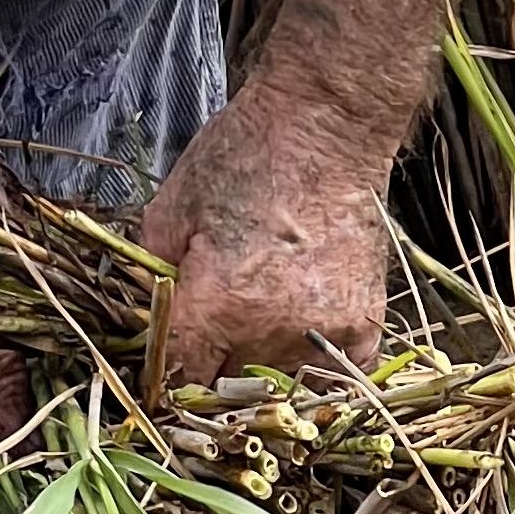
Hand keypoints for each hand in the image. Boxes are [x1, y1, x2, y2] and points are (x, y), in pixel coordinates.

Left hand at [137, 62, 394, 388]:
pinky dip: (313, 364)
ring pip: (279, 384)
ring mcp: (324, 332)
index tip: (165, 361)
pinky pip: (333, 373)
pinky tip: (297, 334)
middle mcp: (272, 332)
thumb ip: (153, 272)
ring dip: (261, 366)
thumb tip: (150, 314)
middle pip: (227, 387)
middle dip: (210, 367)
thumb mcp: (172, 206)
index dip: (165, 372)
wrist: (326, 126)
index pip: (180, 376)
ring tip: (257, 323)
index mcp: (218, 306)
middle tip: (209, 334)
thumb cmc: (247, 155)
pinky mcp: (364, 324)